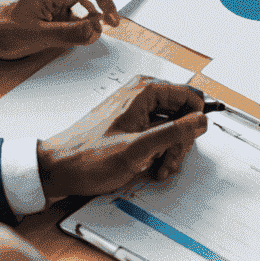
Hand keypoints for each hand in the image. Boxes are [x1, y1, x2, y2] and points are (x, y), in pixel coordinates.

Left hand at [0, 0, 120, 60]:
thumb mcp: (39, 35)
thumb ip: (72, 33)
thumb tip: (96, 31)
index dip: (103, 12)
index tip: (113, 23)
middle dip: (89, 14)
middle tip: (93, 32)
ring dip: (72, 15)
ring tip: (58, 34)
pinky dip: (60, 12)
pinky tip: (52, 28)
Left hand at [36, 77, 208, 204]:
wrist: (58, 168)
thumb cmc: (88, 158)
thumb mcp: (137, 149)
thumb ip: (173, 133)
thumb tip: (201, 121)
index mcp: (145, 91)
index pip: (191, 96)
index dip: (194, 121)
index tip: (188, 141)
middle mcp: (142, 94)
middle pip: (183, 113)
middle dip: (180, 141)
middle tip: (168, 160)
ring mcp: (136, 108)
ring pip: (172, 126)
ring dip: (170, 150)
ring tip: (157, 167)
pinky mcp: (131, 123)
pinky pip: (157, 133)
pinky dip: (158, 150)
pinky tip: (149, 165)